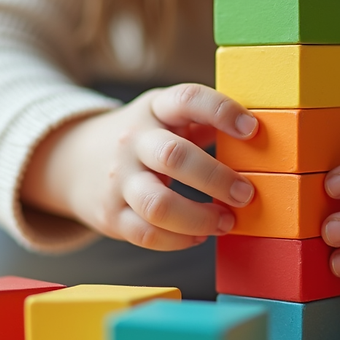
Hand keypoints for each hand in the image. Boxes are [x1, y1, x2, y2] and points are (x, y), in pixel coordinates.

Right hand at [21, 84, 257, 250]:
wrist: (73, 160)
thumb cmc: (142, 139)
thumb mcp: (164, 117)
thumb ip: (204, 121)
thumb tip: (266, 137)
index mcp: (154, 109)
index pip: (187, 98)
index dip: (221, 110)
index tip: (253, 129)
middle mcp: (133, 140)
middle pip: (174, 156)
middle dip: (217, 178)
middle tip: (247, 194)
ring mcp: (118, 179)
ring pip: (157, 203)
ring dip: (199, 217)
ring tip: (227, 223)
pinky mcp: (110, 214)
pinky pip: (145, 233)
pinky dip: (178, 240)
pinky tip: (199, 236)